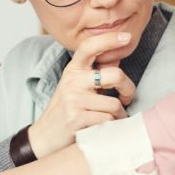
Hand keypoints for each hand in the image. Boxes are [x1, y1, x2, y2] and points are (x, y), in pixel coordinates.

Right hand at [28, 32, 135, 158]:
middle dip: (128, 89)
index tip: (126, 37)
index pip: (89, 47)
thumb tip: (117, 58)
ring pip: (115, 104)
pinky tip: (104, 128)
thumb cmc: (66, 110)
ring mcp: (73, 100)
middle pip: (115, 75)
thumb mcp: (77, 87)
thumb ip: (95, 73)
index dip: (109, 39)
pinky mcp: (76, 118)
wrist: (45, 137)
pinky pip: (108, 120)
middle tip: (127, 98)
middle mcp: (72, 81)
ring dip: (119, 115)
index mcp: (73, 70)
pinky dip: (111, 126)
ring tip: (112, 118)